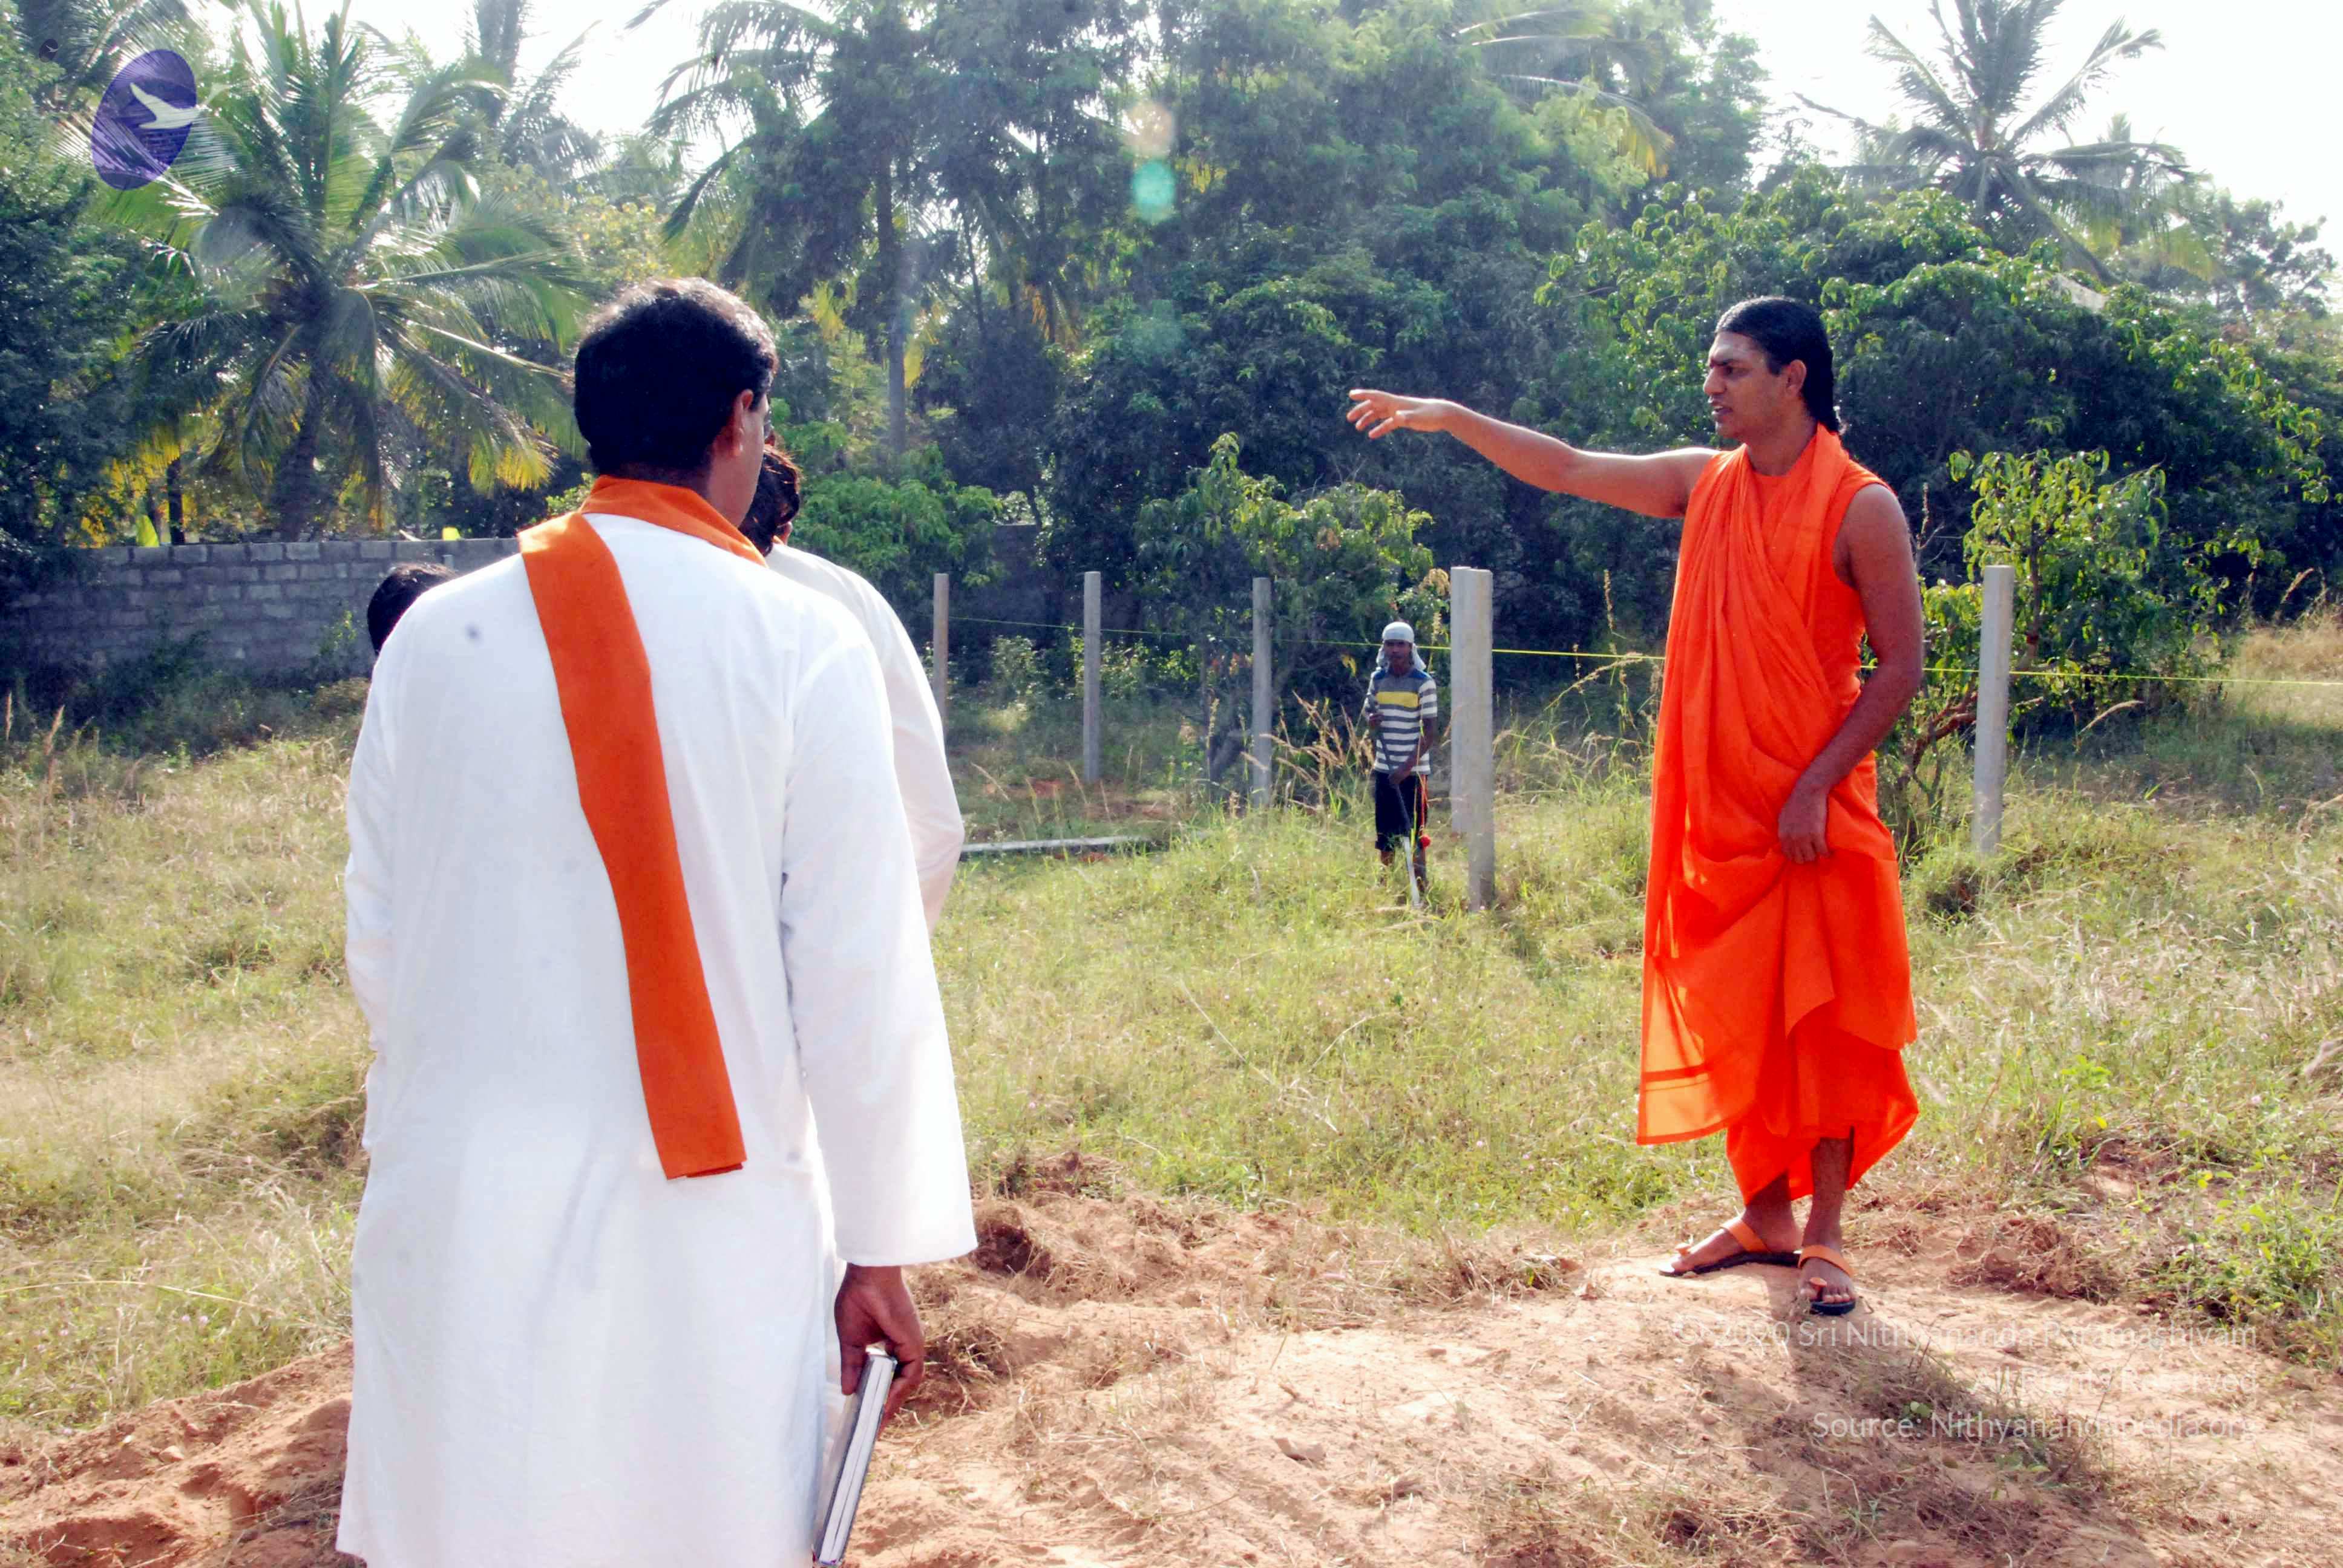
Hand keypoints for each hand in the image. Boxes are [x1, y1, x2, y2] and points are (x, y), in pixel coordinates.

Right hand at [834, 1263, 924, 1425]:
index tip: (870, 1414)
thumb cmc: (857, 1299)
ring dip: (893, 1403)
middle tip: (875, 1427)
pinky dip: (899, 1391)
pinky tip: (885, 1405)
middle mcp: (905, 1345)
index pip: (891, 1374)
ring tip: (878, 1422)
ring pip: (908, 1382)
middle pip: (900, 1381)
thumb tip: (846, 1390)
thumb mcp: (851, 1341)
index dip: (882, 1394)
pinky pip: (911, 1374)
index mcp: (892, 1341)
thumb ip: (852, 1366)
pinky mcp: (914, 1343)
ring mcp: (911, 1344)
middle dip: (888, 1405)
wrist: (866, 1277)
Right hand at [1347, 389, 1453, 438]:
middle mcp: (1395, 405)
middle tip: (1349, 418)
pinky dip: (1379, 428)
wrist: (1443, 415)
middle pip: (1374, 405)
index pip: (1376, 396)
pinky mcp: (1403, 419)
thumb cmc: (1431, 414)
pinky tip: (1372, 435)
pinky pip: (1387, 423)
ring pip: (1379, 414)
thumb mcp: (1418, 417)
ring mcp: (1398, 412)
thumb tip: (1396, 417)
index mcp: (1396, 402)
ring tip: (1357, 428)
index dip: (1363, 394)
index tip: (1350, 394)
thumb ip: (1406, 417)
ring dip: (1368, 419)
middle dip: (1361, 410)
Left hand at [1778, 781, 1829, 863]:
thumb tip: (1785, 840)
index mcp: (1783, 835)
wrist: (1808, 792)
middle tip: (1813, 852)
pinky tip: (1829, 852)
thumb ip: (1784, 830)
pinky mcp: (1817, 835)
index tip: (1803, 854)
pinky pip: (1823, 852)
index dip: (1796, 856)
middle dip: (1806, 857)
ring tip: (1820, 851)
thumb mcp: (1783, 817)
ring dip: (1816, 856)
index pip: (1788, 854)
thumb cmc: (1796, 802)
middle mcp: (1792, 839)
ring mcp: (1804, 838)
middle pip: (1799, 859)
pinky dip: (1827, 854)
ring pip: (1810, 857)